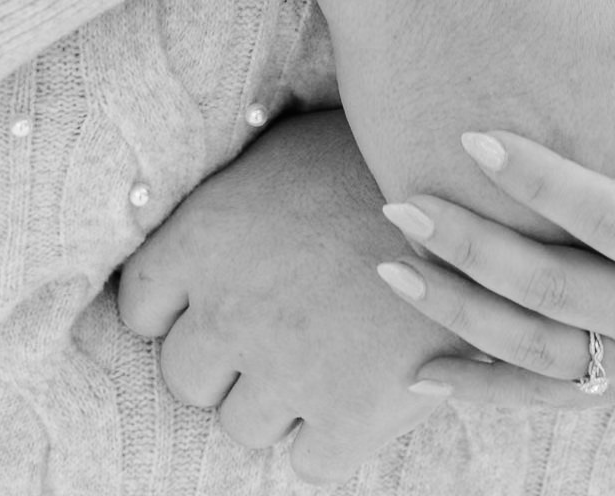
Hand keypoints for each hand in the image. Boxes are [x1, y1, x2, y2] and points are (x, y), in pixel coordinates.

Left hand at [118, 109, 457, 483]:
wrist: (474, 187)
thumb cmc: (375, 157)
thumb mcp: (285, 152)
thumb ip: (229, 202)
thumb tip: (194, 225)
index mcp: (206, 237)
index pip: (139, 307)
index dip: (175, 308)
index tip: (211, 301)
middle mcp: (231, 310)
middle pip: (185, 376)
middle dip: (223, 359)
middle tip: (273, 330)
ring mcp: (288, 371)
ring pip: (242, 425)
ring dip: (276, 399)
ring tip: (323, 352)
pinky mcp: (350, 415)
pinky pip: (309, 462)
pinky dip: (330, 436)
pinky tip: (357, 386)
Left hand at [380, 10, 614, 408]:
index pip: (605, 215)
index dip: (540, 179)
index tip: (475, 134)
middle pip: (550, 289)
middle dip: (471, 247)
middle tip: (402, 202)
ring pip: (532, 353)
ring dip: (456, 313)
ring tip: (390, 265)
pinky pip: (540, 400)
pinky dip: (479, 389)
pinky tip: (418, 372)